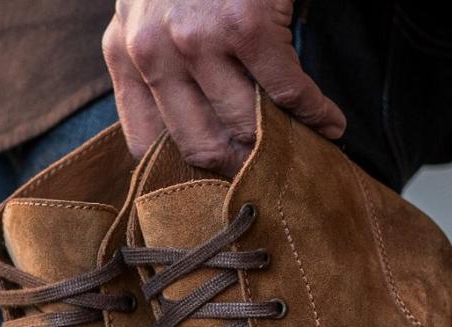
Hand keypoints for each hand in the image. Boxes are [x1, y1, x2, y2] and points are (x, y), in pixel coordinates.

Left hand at [103, 0, 345, 174]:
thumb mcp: (146, 11)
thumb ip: (152, 65)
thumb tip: (193, 133)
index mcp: (123, 54)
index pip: (147, 147)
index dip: (187, 175)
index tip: (220, 185)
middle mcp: (152, 53)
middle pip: (200, 147)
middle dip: (241, 168)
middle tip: (271, 175)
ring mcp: (197, 40)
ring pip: (244, 126)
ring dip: (282, 146)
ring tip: (306, 150)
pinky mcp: (244, 25)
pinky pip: (287, 94)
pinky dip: (315, 115)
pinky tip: (329, 123)